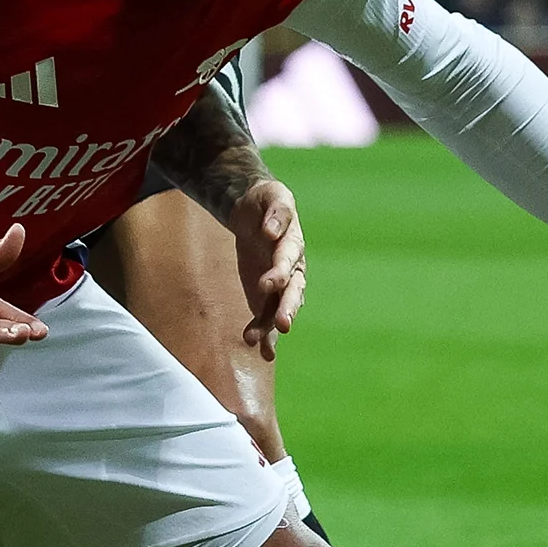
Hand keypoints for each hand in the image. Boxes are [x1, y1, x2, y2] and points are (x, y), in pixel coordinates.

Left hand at [229, 178, 305, 356]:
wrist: (254, 211)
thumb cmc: (265, 201)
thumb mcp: (273, 196)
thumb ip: (277, 212)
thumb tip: (272, 232)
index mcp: (293, 244)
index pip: (288, 259)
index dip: (280, 271)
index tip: (267, 282)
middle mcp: (292, 268)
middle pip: (293, 290)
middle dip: (287, 307)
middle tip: (283, 323)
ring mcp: (280, 285)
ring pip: (279, 308)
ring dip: (270, 326)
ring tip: (255, 341)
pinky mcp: (266, 295)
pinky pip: (266, 316)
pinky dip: (264, 333)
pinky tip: (261, 350)